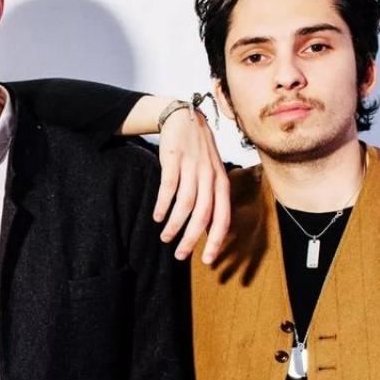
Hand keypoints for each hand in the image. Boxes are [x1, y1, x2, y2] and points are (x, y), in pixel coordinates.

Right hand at [153, 106, 229, 263]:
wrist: (184, 119)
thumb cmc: (199, 152)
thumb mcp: (212, 173)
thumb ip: (213, 198)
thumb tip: (211, 229)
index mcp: (221, 183)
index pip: (222, 218)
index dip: (215, 241)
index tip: (206, 261)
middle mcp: (210, 177)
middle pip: (203, 215)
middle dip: (191, 239)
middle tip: (180, 255)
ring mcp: (192, 168)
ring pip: (185, 205)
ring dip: (174, 224)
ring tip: (165, 237)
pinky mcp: (174, 160)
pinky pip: (168, 188)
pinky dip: (162, 205)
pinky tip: (157, 216)